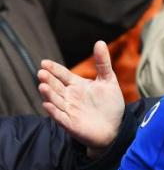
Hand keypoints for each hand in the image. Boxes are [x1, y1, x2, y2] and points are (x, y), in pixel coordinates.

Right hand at [37, 41, 124, 155]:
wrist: (115, 127)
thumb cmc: (110, 104)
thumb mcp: (108, 81)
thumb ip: (103, 63)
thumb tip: (99, 42)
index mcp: (77, 85)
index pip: (62, 74)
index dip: (54, 69)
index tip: (44, 62)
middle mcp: (69, 96)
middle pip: (56, 86)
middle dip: (49, 80)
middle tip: (42, 73)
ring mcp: (68, 110)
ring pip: (55, 100)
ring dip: (49, 94)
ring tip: (43, 86)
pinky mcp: (70, 124)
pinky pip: (60, 117)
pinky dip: (53, 111)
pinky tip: (47, 105)